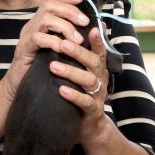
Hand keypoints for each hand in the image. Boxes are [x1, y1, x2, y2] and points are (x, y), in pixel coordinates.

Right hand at [0, 0, 89, 103]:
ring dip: (65, 27)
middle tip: (85, 22)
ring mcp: (27, 35)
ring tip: (78, 40)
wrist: (21, 85)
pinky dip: (54, 41)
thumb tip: (99, 26)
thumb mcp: (61, 47)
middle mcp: (33, 24)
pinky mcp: (24, 48)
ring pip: (45, 19)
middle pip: (49, 5)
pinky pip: (38, 38)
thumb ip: (74, 35)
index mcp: (41, 21)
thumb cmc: (43, 65)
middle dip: (70, 11)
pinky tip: (64, 49)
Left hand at [54, 27, 110, 143]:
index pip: (99, 50)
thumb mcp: (84, 73)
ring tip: (53, 67)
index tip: (91, 28)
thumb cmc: (82, 94)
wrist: (89, 126)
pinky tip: (61, 90)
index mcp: (99, 69)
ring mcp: (98, 95)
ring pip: (89, 80)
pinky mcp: (93, 110)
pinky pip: (86, 102)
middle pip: (94, 62)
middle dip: (78, 52)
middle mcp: (101, 79)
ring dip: (71, 72)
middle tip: (61, 43)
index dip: (97, 40)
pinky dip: (74, 95)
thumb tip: (83, 32)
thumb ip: (82, 56)